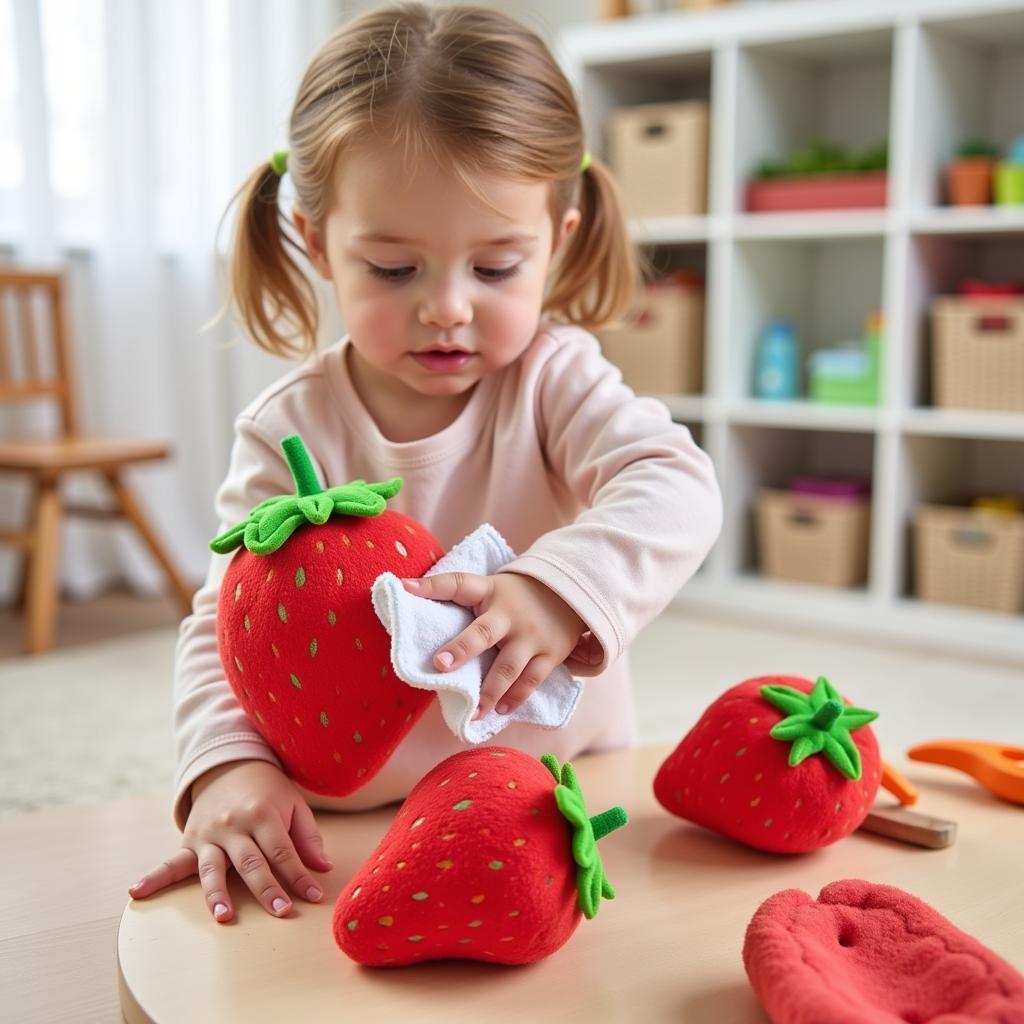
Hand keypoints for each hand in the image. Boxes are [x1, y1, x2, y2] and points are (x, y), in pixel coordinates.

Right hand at [128, 760, 332, 923]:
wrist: (232, 765)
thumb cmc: (269, 792)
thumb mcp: (294, 804)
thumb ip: (308, 836)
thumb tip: (324, 867)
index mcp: (263, 814)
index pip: (282, 851)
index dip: (299, 875)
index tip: (312, 897)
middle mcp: (234, 825)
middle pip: (251, 863)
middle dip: (267, 889)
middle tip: (281, 912)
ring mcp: (209, 834)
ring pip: (213, 868)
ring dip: (217, 894)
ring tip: (224, 917)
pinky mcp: (190, 841)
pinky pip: (172, 862)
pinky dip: (154, 877)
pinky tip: (137, 892)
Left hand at [401, 572, 585, 719]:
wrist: (572, 592)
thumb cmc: (517, 595)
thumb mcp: (493, 588)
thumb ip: (464, 597)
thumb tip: (411, 597)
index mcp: (490, 591)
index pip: (458, 583)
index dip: (431, 585)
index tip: (404, 587)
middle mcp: (510, 614)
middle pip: (484, 632)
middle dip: (462, 649)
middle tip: (440, 665)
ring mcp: (531, 636)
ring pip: (509, 667)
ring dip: (490, 692)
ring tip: (474, 713)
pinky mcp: (550, 654)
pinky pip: (531, 680)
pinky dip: (516, 697)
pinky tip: (501, 710)